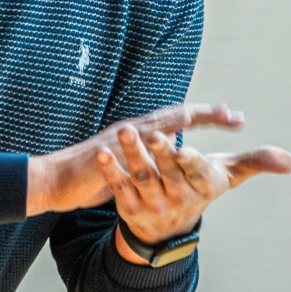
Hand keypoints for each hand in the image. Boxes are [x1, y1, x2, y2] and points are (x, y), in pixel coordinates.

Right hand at [26, 103, 245, 216]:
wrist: (55, 179)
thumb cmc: (92, 173)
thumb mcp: (127, 162)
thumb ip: (149, 155)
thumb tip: (169, 151)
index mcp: (141, 133)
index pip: (179, 120)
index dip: (206, 118)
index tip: (234, 117)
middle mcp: (132, 131)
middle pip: (172, 117)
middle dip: (201, 115)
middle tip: (228, 112)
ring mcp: (117, 142)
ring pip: (149, 128)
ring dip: (171, 121)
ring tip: (195, 115)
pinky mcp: (103, 156)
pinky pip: (124, 149)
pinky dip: (142, 142)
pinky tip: (154, 139)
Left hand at [98, 127, 290, 263]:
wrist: (168, 230)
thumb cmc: (200, 188)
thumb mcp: (226, 177)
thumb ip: (255, 162)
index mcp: (201, 187)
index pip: (198, 173)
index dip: (191, 162)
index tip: (185, 150)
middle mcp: (178, 196)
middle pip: (168, 173)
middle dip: (161, 153)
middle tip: (154, 133)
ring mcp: (152, 202)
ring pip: (142, 177)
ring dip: (132, 155)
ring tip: (124, 130)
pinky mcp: (130, 206)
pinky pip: (119, 187)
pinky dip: (110, 171)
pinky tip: (101, 153)